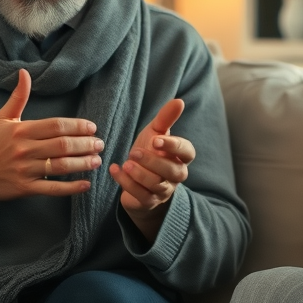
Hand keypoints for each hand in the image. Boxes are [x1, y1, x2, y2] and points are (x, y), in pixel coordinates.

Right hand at [0, 69, 103, 205]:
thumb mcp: (3, 118)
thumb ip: (18, 96)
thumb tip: (24, 73)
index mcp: (21, 131)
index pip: (55, 126)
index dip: (77, 126)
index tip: (92, 128)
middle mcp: (25, 150)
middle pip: (62, 146)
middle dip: (85, 145)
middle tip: (100, 144)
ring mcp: (25, 170)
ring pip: (60, 167)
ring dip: (82, 164)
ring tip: (97, 160)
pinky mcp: (26, 188)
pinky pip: (52, 188)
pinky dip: (70, 188)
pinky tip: (86, 184)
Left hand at [109, 99, 194, 241]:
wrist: (136, 179)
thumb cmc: (150, 152)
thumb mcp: (155, 133)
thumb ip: (166, 118)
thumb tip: (179, 101)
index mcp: (180, 157)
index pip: (187, 152)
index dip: (174, 146)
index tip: (156, 140)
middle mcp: (176, 175)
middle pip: (173, 171)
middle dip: (154, 162)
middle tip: (134, 152)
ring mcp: (163, 190)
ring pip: (157, 185)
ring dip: (139, 174)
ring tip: (125, 163)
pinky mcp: (148, 201)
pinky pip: (140, 195)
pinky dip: (126, 183)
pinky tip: (115, 170)